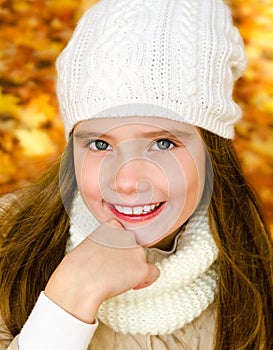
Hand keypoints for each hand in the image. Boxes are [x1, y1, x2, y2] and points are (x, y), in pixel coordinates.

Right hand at [45, 220, 159, 322]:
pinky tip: (135, 285)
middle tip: (111, 270)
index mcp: (112, 226)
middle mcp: (127, 235)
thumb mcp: (88, 245)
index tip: (111, 257)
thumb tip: (109, 256)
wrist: (78, 283)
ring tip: (115, 279)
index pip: (124, 234)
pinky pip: (154, 273)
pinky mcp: (142, 268)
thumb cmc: (76, 268)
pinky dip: (146, 280)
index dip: (119, 247)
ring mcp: (136, 251)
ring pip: (142, 260)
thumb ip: (104, 244)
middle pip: (133, 247)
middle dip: (126, 258)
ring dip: (133, 269)